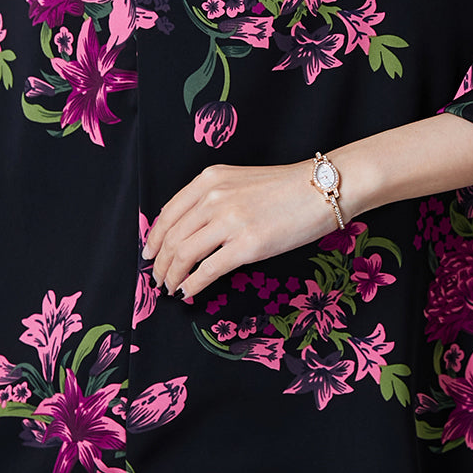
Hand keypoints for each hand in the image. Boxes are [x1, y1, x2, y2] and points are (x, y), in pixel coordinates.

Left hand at [141, 161, 335, 298]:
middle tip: (157, 278)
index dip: (155, 238)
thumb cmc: (287, 188)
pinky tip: (189, 292)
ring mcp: (230, 221)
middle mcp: (214, 198)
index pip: (169, 213)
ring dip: (172, 275)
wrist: (323, 189)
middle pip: (172, 237)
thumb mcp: (241, 181)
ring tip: (171, 288)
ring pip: (184, 254)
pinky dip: (192, 284)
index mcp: (210, 180)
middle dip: (160, 262)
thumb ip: (214, 199)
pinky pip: (208, 270)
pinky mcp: (247, 245)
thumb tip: (191, 231)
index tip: (149, 253)